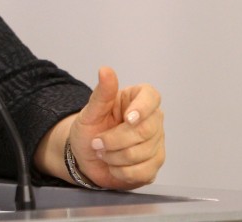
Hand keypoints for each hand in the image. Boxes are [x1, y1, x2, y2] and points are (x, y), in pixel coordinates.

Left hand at [68, 67, 164, 189]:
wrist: (84, 156)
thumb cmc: (89, 129)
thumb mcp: (90, 111)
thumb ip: (102, 93)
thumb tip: (105, 70)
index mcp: (137, 99)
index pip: (151, 96)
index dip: (142, 108)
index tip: (128, 118)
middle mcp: (152, 120)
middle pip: (145, 130)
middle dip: (114, 140)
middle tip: (97, 142)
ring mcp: (156, 143)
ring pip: (142, 153)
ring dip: (114, 156)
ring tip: (102, 152)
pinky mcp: (154, 164)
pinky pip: (142, 171)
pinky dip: (120, 171)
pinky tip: (112, 165)